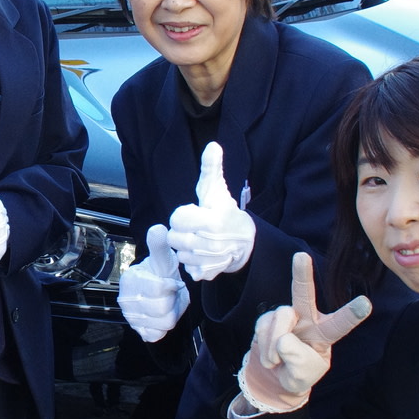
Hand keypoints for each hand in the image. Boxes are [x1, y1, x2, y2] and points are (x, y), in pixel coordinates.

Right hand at [117, 224, 188, 342]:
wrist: (158, 292)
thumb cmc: (160, 274)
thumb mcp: (163, 259)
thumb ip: (159, 246)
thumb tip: (158, 228)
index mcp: (131, 280)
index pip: (159, 289)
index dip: (171, 286)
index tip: (172, 281)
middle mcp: (126, 300)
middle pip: (162, 308)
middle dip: (172, 301)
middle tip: (171, 294)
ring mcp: (131, 317)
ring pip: (164, 323)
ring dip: (171, 313)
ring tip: (168, 303)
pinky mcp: (138, 330)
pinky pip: (157, 335)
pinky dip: (164, 327)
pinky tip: (161, 316)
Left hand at [167, 142, 255, 280]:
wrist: (245, 241)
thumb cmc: (224, 211)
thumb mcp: (216, 189)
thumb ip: (211, 168)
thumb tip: (212, 145)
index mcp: (212, 221)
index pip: (176, 218)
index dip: (182, 214)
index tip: (193, 213)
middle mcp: (211, 243)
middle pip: (174, 237)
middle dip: (181, 231)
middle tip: (194, 228)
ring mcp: (210, 260)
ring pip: (179, 254)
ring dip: (185, 247)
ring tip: (198, 239)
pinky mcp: (208, 273)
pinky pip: (187, 269)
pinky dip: (191, 263)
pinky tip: (201, 255)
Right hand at [236, 253, 370, 413]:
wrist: (273, 376)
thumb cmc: (297, 373)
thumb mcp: (302, 376)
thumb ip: (298, 360)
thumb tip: (283, 340)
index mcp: (325, 333)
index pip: (340, 324)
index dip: (352, 314)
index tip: (366, 304)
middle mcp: (307, 318)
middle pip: (305, 294)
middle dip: (302, 274)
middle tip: (301, 256)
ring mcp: (287, 317)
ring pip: (280, 319)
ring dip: (274, 344)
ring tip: (276, 361)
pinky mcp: (268, 319)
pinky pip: (263, 328)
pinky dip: (264, 347)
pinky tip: (270, 357)